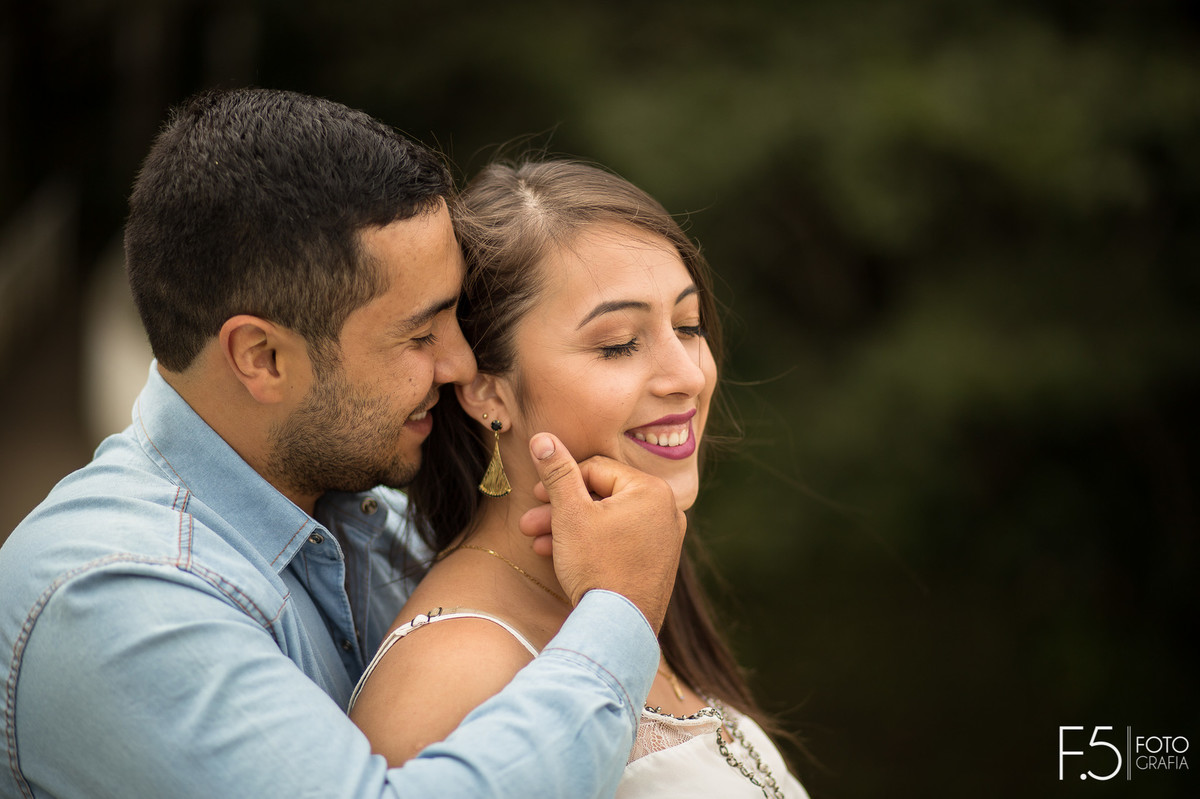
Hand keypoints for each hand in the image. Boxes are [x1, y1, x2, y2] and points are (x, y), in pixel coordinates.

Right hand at [518, 432, 684, 631]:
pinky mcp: (658, 561)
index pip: (596, 469)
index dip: (560, 479)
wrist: (618, 628)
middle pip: (602, 495)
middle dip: (560, 508)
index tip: (534, 495)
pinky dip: (591, 543)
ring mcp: (665, 538)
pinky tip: (559, 555)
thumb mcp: (570, 513)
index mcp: (651, 490)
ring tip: (537, 541)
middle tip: (529, 521)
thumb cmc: (596, 566)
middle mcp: (666, 509)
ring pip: (608, 520)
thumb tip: (542, 437)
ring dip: (569, 528)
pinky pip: (620, 540)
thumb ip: (557, 471)